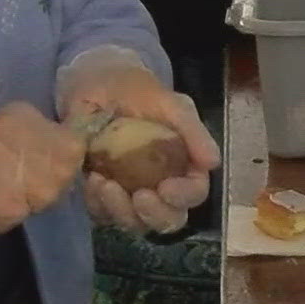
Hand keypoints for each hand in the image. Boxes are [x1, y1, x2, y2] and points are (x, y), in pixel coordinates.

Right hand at [0, 101, 85, 234]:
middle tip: (26, 193)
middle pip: (63, 170)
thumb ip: (45, 144)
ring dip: (29, 205)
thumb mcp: (11, 136)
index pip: (73, 143)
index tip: (52, 174)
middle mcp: (13, 129)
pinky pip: (19, 212)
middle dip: (51, 189)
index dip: (67, 166)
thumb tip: (78, 161)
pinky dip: (7, 220)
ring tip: (6, 200)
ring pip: (46, 193)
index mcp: (21, 113)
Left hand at [57, 51, 218, 233]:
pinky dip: (97, 203)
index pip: (194, 193)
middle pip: (167, 219)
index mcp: (184, 163)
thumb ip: (192, 130)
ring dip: (120, 209)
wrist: (93, 81)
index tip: (166, 187)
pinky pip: (102, 213)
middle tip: (138, 196)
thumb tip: (213, 163)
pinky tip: (91, 178)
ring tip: (103, 182)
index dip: (184, 196)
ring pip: (134, 222)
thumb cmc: (134, 88)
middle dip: (154, 214)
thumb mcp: (168, 102)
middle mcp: (161, 184)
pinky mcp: (102, 195)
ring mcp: (131, 192)